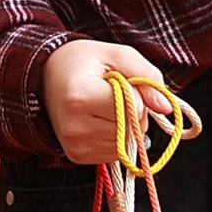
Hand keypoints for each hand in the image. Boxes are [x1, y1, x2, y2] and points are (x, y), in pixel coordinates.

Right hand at [41, 38, 177, 166]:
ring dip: (127, 125)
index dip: (135, 91)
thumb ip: (147, 76)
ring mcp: (75, 146)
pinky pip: (116, 152)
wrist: (45, 78)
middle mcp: (74, 127)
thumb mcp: (118, 55)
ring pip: (127, 143)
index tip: (116, 79)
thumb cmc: (84, 63)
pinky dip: (117, 137)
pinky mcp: (78, 156)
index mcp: (80, 97)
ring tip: (104, 106)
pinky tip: (100, 120)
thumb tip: (166, 108)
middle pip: (133, 128)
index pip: (134, 107)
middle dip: (134, 110)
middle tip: (111, 92)